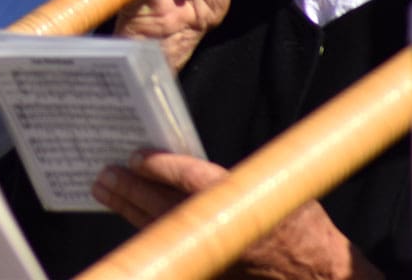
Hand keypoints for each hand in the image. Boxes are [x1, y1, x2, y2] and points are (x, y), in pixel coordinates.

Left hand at [95, 151, 378, 278]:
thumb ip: (231, 178)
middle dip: (128, 188)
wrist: (320, 276)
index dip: (158, 165)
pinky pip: (169, 247)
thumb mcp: (273, 187)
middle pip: (161, 205)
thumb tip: (184, 157)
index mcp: (243, 201)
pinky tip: (129, 216)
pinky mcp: (210, 272)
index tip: (135, 156)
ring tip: (104, 189)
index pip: (188, 179)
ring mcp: (214, 255)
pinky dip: (146, 231)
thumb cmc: (301, 226)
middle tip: (103, 173)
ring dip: (127, 208)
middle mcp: (223, 229)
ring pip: (158, 228)